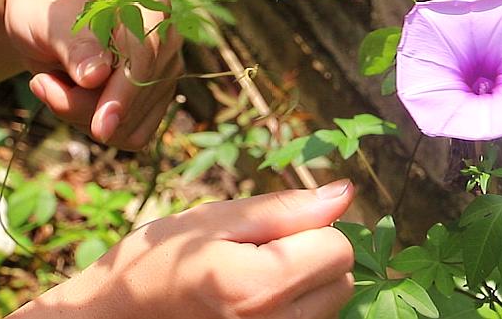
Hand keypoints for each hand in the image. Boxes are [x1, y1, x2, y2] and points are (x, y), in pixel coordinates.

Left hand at [0, 0, 182, 148]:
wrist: (45, 23)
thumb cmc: (46, 9)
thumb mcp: (50, 21)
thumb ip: (75, 45)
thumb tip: (96, 77)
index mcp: (149, 8)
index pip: (145, 58)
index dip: (123, 94)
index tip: (100, 126)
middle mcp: (165, 42)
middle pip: (138, 96)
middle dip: (84, 104)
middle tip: (41, 83)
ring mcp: (161, 74)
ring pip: (132, 123)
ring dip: (82, 115)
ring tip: (52, 84)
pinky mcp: (151, 101)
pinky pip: (130, 134)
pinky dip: (93, 125)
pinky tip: (72, 98)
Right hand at [11, 181, 356, 318]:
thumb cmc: (155, 263)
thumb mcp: (213, 220)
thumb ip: (284, 209)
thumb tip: (345, 193)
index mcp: (260, 287)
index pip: (339, 247)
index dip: (310, 227)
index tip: (267, 232)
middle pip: (343, 280)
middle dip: (312, 257)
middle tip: (256, 254)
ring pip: (331, 305)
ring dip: (304, 285)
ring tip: (250, 279)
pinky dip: (293, 309)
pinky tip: (252, 302)